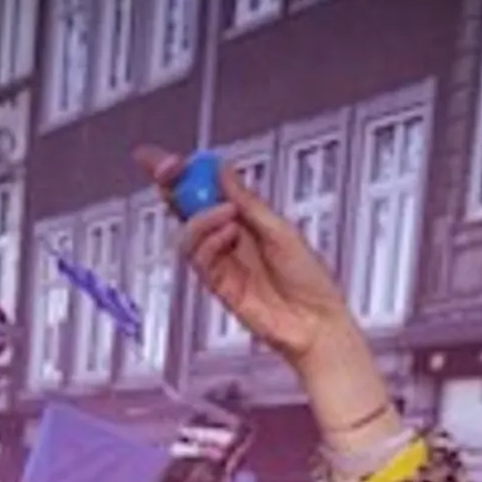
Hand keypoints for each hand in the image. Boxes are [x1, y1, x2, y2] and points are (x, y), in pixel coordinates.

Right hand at [142, 148, 392, 430]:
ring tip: (227, 213)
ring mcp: (221, 263)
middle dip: (171, 186)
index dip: (180, 174)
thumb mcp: (280, 229)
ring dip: (200, 217)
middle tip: (169, 170)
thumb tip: (221, 170)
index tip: (165, 160)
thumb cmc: (308, 280)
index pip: (203, 191)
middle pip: (184, 209)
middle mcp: (226, 240)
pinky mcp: (219, 286)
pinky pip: (200, 259)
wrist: (317, 321)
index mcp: (242, 220)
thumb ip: (248, 201)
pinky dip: (210, 240)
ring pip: (187, 234)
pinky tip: (230, 235)